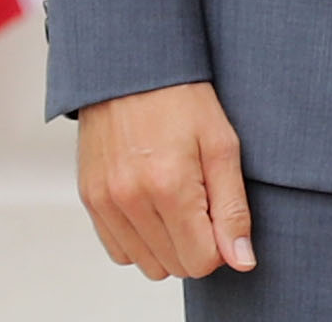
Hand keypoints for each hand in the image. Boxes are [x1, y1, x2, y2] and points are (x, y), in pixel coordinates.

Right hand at [75, 80, 254, 279]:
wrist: (129, 66)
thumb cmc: (181, 98)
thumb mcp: (221, 144)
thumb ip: (232, 209)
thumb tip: (241, 261)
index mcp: (169, 186)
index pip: (201, 262)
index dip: (218, 243)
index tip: (218, 211)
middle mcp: (130, 199)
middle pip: (174, 266)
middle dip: (194, 244)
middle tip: (198, 199)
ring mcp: (105, 201)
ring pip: (146, 264)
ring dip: (166, 245)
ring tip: (174, 200)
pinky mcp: (90, 198)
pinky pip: (118, 249)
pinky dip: (139, 239)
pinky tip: (150, 204)